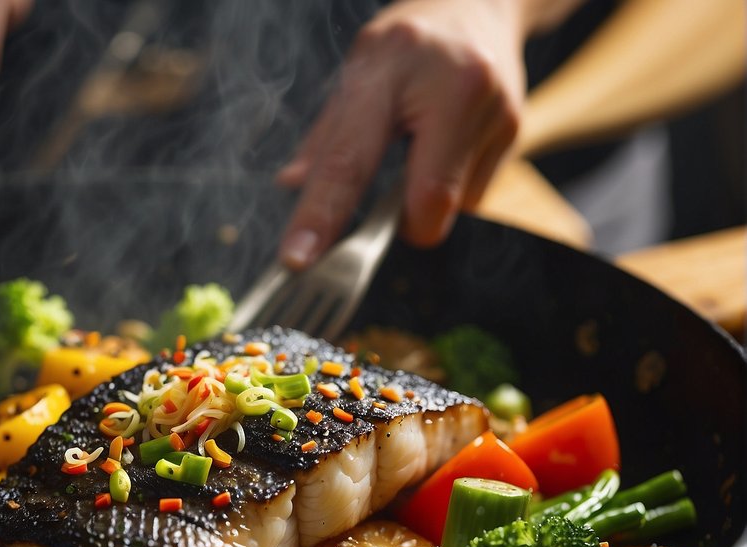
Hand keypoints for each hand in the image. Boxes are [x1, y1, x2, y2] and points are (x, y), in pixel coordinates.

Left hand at [277, 0, 527, 265]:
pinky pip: (472, 195)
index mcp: (394, 68)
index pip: (351, 160)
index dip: (322, 215)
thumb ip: (326, 137)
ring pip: (452, 207)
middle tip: (385, 200)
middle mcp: (455, 88)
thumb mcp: (359, 70)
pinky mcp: (516, 131)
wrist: (484, 0)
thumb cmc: (410, 42)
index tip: (299, 258)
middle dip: (402, 222)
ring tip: (425, 140)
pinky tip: (448, 141)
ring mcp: (494, 112)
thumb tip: (292, 187)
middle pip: (426, 204)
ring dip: (427, 197)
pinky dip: (451, 184)